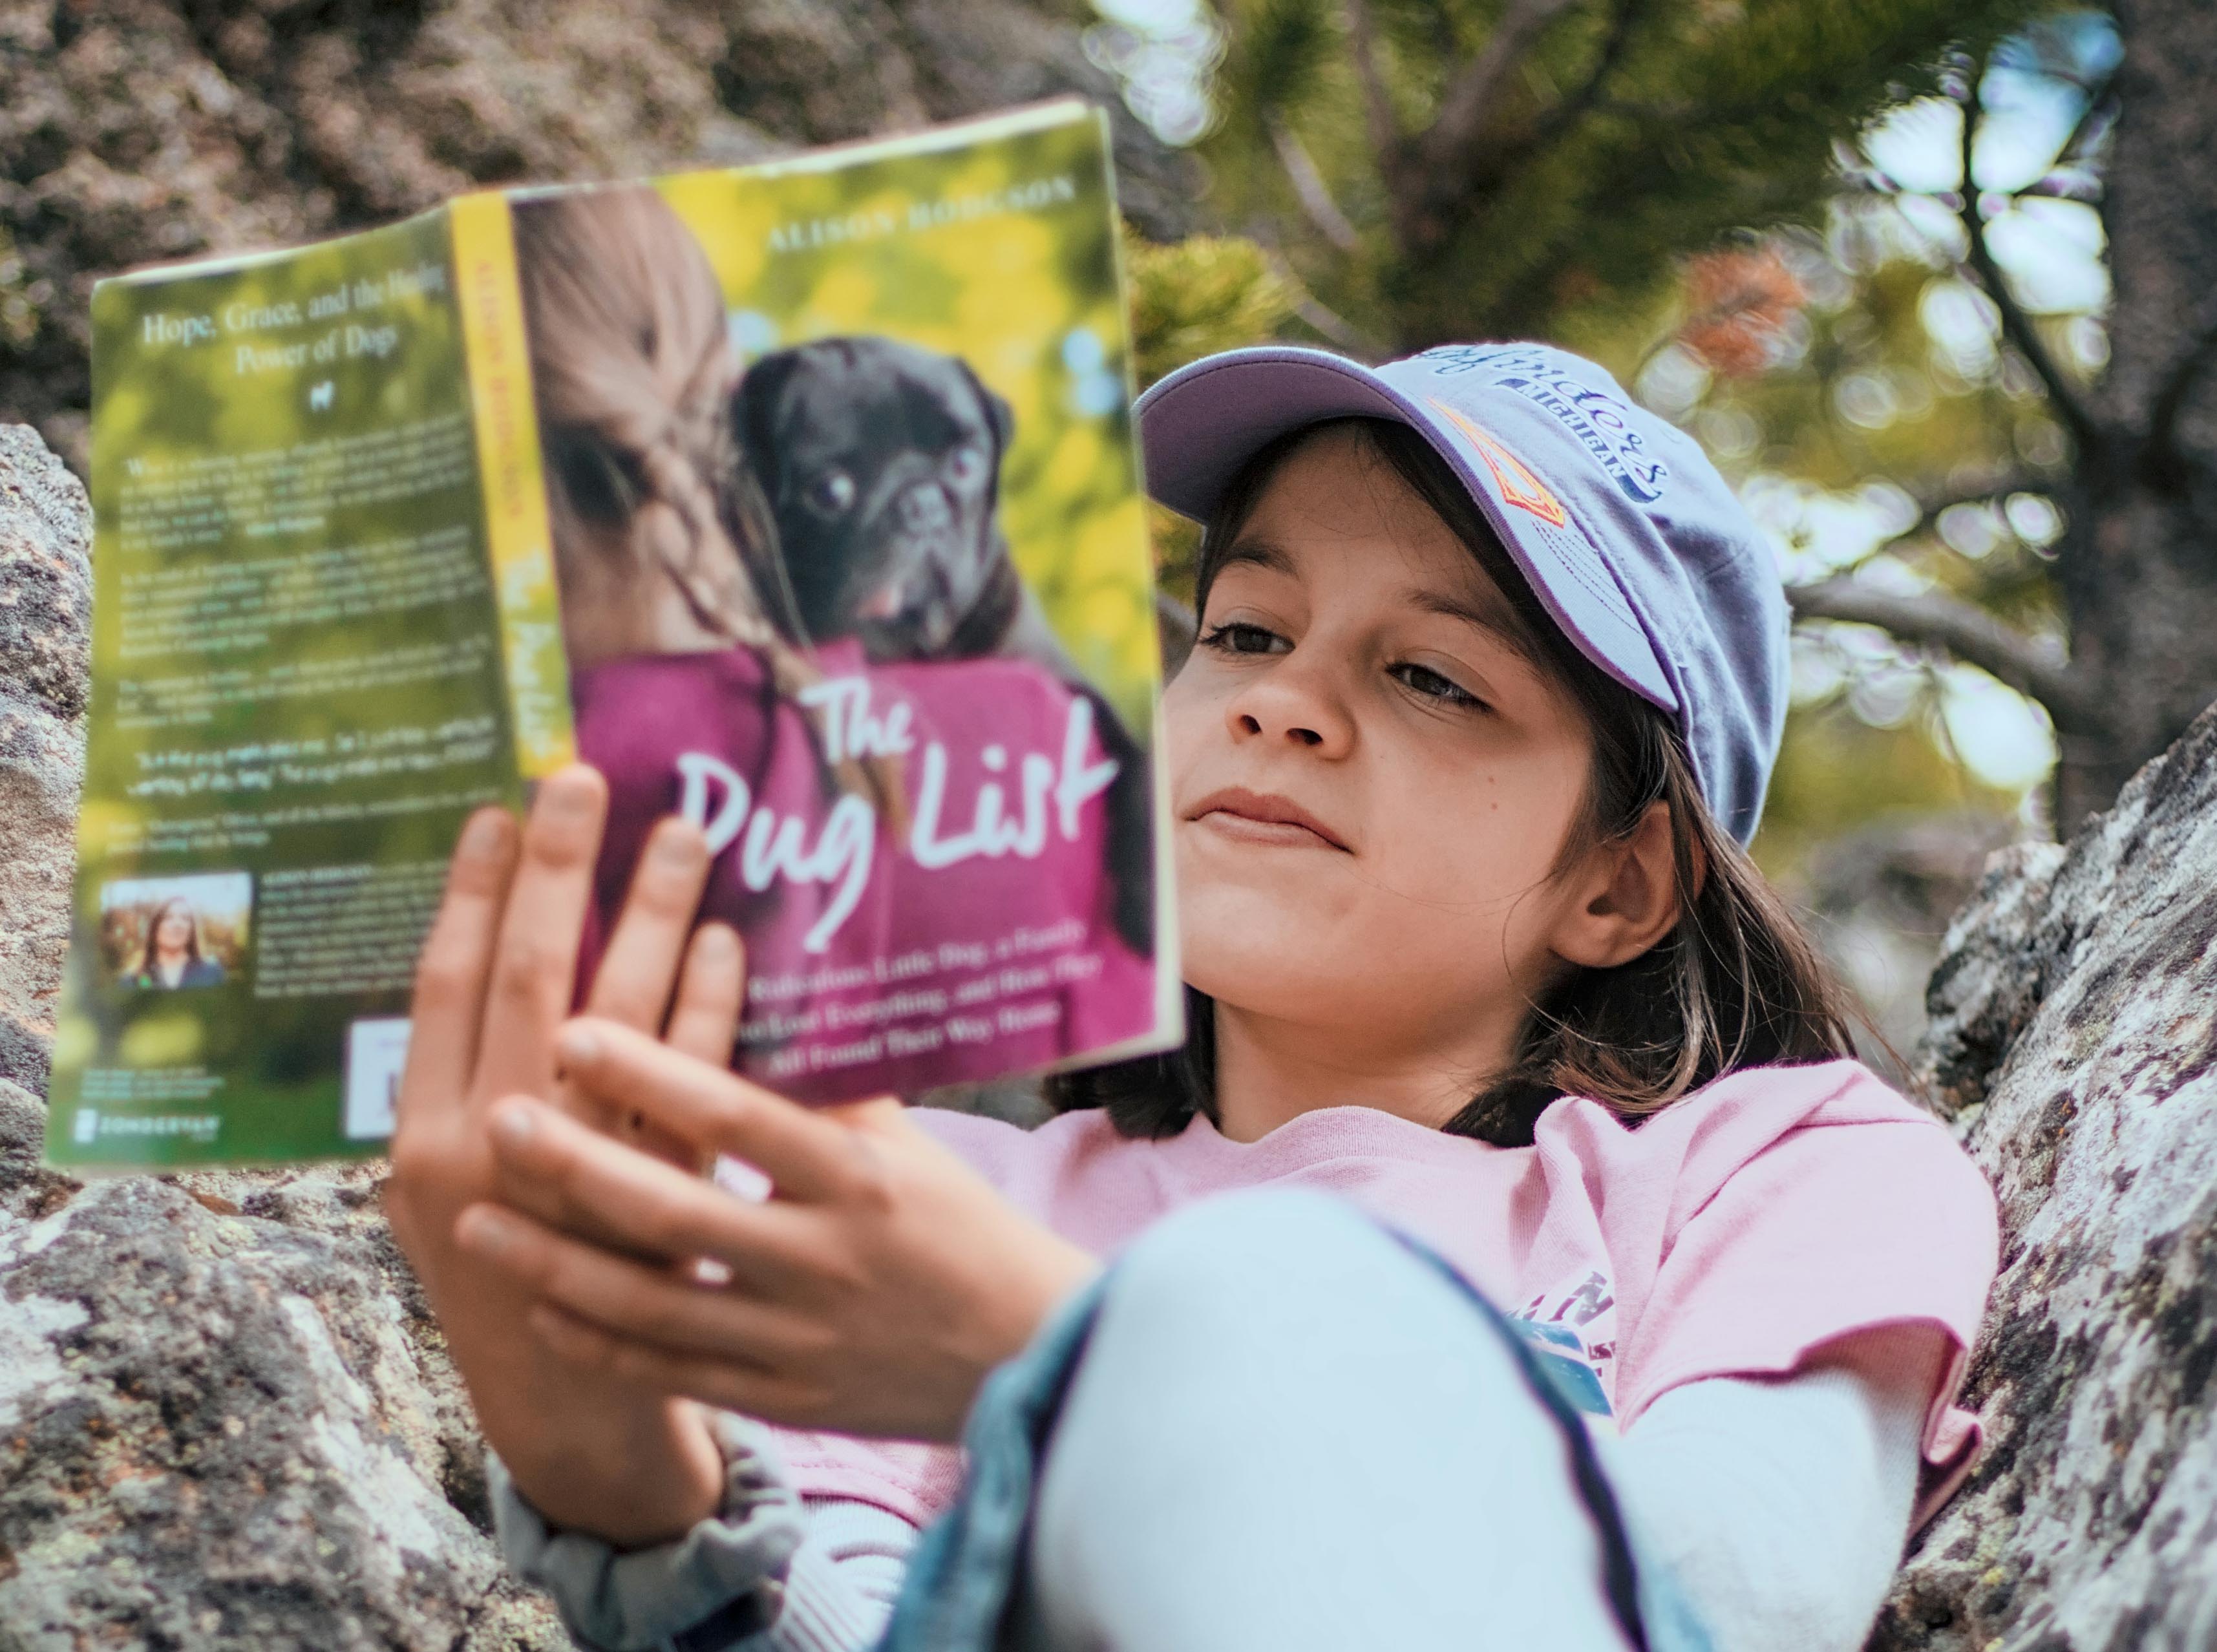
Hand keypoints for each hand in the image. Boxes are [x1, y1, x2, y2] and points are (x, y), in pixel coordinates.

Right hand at [383, 767, 735, 1545]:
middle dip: (555, 874)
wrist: (569, 1396)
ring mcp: (578, 1180)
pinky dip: (709, 1008)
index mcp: (423, 1139)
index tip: (496, 810)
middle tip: (584, 780)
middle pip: (524, 980)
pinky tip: (731, 941)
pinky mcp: (663, 1201)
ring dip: (645, 918)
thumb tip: (505, 953)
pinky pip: (691, 1087)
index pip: (441, 988)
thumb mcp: (458, 1187)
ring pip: (612, 1020)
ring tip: (681, 833)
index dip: (468, 894)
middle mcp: (490, 1152)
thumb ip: (472, 1089)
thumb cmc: (516, 1265)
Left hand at [455, 1019, 1102, 1443]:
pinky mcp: (785, 1397)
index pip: (740, 1117)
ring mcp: (798, 1336)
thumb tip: (756, 990)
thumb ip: (830, 1084)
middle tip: (496, 1122)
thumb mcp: (912, 1146)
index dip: (654, 1073)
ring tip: (475, 1224)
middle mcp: (824, 1257)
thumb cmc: (961, 1227)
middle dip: (578, 1168)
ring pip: (656, 1304)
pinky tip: (543, 1306)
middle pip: (678, 1213)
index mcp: (860, 1178)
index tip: (574, 1029)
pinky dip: (603, 1341)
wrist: (1028, 1353)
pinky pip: (675, 1370)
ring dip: (557, 1264)